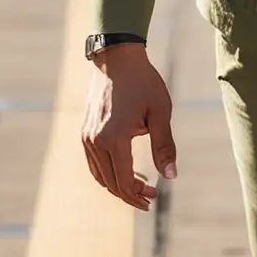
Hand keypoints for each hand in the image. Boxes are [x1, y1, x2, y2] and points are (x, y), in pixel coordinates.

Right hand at [81, 44, 176, 208]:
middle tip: (150, 196)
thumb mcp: (160, 112)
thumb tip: (171, 177)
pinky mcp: (85, 131)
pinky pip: (93, 163)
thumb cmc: (143, 82)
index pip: (124, 181)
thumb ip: (164, 146)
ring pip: (100, 175)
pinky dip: (107, 173)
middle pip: (111, 183)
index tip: (154, 198)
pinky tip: (123, 172)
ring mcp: (87, 137)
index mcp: (114, 138)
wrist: (117, 58)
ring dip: (118, 185)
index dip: (138, 195)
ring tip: (139, 187)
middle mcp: (96, 141)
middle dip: (130, 195)